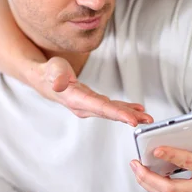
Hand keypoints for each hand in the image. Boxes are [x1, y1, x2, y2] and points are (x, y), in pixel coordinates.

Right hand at [29, 56, 152, 126]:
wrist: (43, 80)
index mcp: (76, 100)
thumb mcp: (52, 70)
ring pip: (112, 112)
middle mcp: (84, 107)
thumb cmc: (49, 72)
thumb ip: (56, 76)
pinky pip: (110, 108)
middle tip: (148, 121)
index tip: (132, 121)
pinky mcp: (92, 103)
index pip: (100, 108)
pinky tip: (137, 110)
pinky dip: (124, 109)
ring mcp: (89, 107)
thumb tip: (58, 83)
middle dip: (129, 117)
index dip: (117, 114)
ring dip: (130, 115)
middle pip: (110, 113)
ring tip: (147, 118)